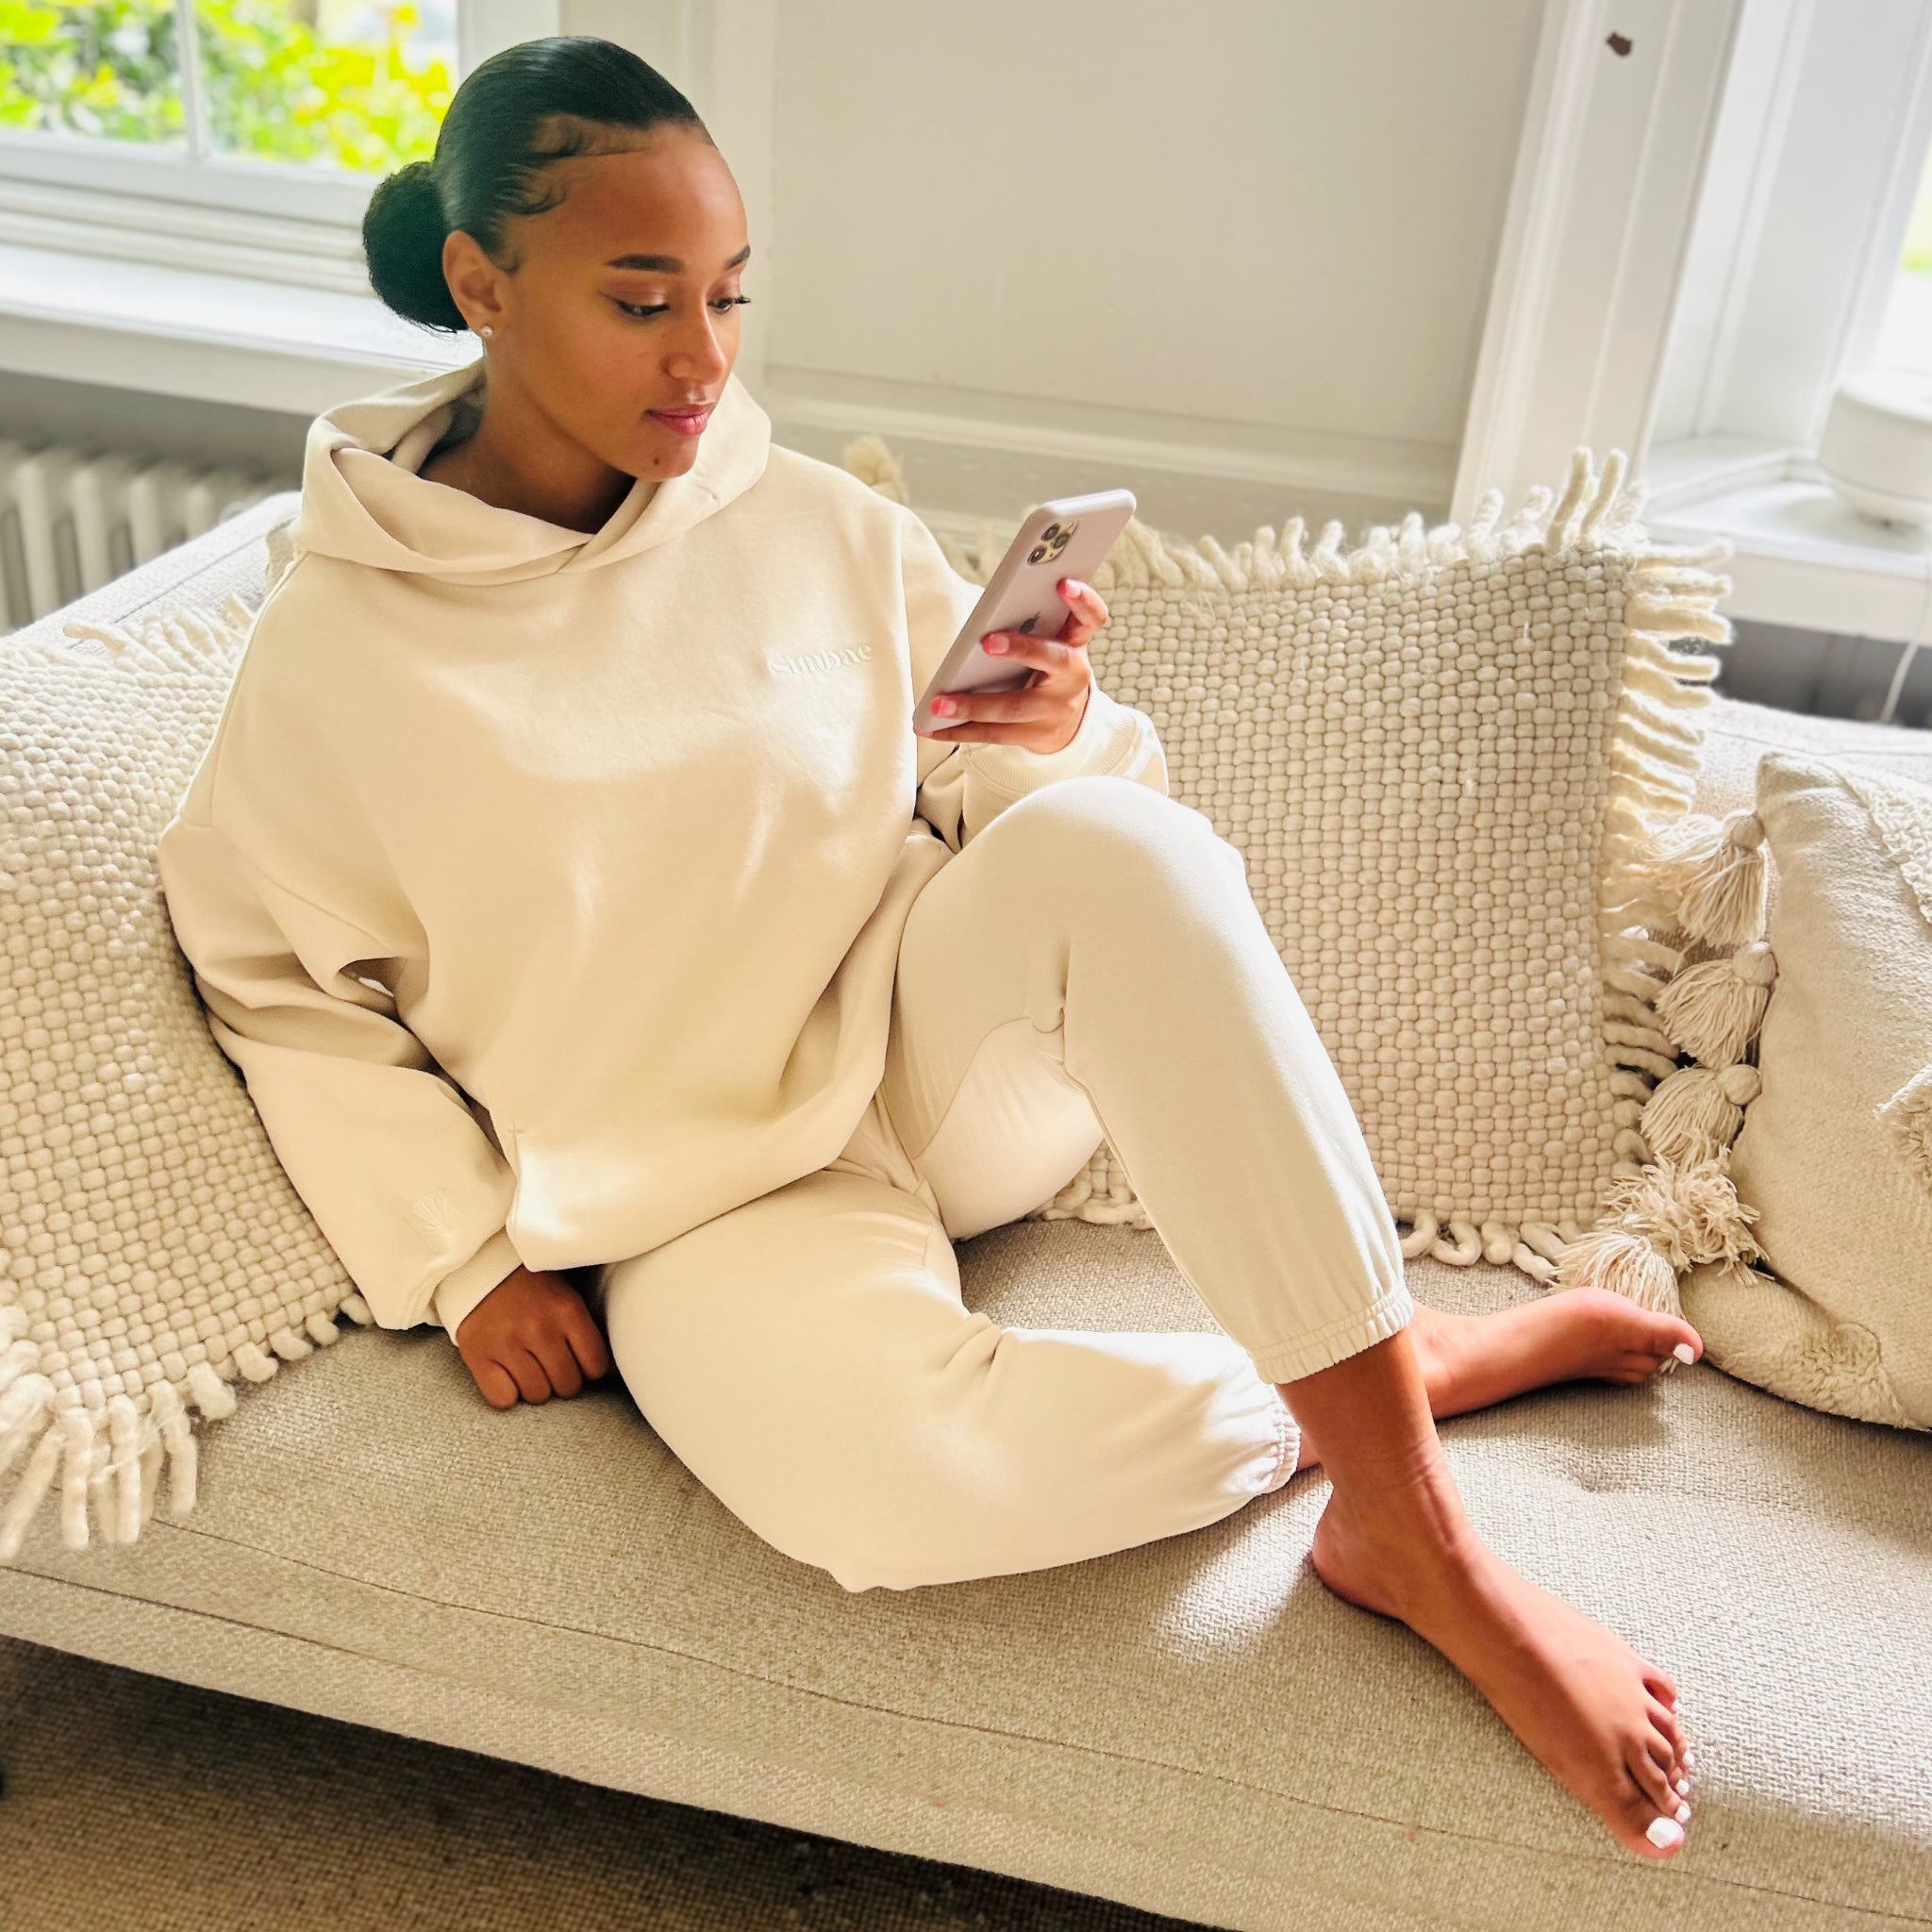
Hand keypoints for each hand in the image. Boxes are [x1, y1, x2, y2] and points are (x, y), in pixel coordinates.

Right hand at [453, 1264, 612, 1408]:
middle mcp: (539, 1328)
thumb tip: (616, 1372)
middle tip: (551, 1364)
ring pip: (537, 1395)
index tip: (579, 1361)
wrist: (482, 1269)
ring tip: (528, 1366)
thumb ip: (589, 1331)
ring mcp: (507, 1343)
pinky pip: (503, 1400)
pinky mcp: (478, 1355)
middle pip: (567, 1386)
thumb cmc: (532, 1288)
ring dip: (536, 1387)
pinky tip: (506, 1374)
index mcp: (567, 1310)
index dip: (589, 1369)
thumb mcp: (568, 1297)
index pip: (595, 1366)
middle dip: (563, 1380)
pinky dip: (506, 1394)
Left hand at [918, 574, 1105, 753]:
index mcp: (1075, 643)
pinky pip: (994, 734)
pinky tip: (932, 728)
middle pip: (1054, 660)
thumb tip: (988, 612)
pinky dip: (959, 731)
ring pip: (1014, 706)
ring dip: (972, 705)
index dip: (1082, 600)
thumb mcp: (1050, 641)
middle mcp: (1072, 676)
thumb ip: (1032, 622)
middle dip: (1022, 649)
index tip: (1064, 582)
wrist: (1068, 721)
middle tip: (988, 641)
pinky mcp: (1034, 735)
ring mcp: (1054, 709)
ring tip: (938, 704)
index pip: (1091, 618)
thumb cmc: (1047, 667)